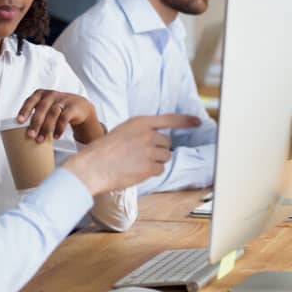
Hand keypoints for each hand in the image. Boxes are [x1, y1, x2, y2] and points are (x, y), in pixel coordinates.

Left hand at [17, 90, 102, 143]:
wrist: (79, 106)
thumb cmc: (58, 108)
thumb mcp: (46, 108)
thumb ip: (36, 115)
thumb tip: (21, 133)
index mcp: (41, 94)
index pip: (31, 100)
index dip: (24, 110)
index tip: (19, 121)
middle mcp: (51, 95)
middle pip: (41, 108)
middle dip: (35, 122)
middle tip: (30, 135)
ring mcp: (62, 100)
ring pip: (52, 113)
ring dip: (46, 128)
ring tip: (40, 139)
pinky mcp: (72, 107)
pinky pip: (64, 118)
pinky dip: (59, 128)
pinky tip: (55, 136)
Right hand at [63, 114, 201, 195]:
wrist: (93, 166)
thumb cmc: (103, 150)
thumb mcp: (122, 131)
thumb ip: (140, 132)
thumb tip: (158, 140)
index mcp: (140, 122)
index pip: (170, 119)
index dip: (186, 121)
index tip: (198, 122)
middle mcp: (148, 135)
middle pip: (167, 143)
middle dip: (159, 149)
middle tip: (141, 154)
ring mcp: (149, 151)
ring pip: (164, 157)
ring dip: (155, 161)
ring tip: (136, 162)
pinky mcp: (149, 167)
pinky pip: (159, 170)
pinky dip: (151, 172)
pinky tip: (136, 170)